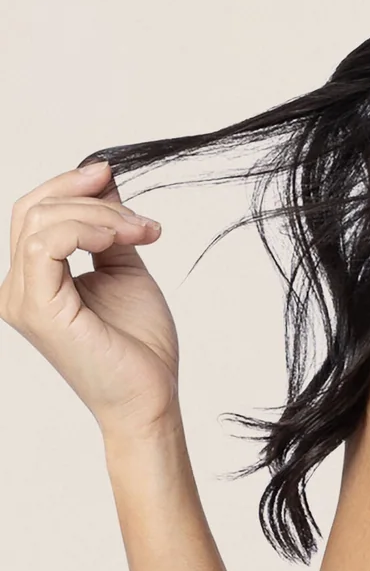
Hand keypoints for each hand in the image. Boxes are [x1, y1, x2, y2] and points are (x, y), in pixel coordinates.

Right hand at [2, 159, 180, 438]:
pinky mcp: (37, 308)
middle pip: (32, 208)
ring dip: (99, 215)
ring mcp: (21, 299)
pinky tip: (122, 239)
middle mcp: (17, 289)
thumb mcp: (123, 269)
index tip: (110, 174)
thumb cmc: (139, 346)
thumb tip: (103, 180)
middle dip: (87, 196)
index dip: (70, 185)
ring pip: (41, 221)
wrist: (151, 397)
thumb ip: (108, 229)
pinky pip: (47, 244)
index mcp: (33, 280)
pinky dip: (88, 230)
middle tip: (137, 215)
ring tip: (141, 233)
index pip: (34, 212)